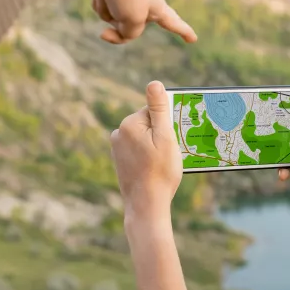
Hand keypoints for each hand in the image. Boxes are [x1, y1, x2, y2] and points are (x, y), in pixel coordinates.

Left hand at [84, 0, 196, 44]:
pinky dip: (99, 4)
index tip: (193, 39)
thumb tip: (117, 28)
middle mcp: (144, 3)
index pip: (174, 23)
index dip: (184, 32)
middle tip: (113, 25)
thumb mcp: (132, 21)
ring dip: (107, 13)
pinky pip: (103, 9)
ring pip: (114, 21)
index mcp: (157, 8)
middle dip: (122, 30)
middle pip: (134, 28)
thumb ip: (128, 34)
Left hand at [111, 81, 182, 215]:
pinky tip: (154, 171)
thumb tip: (154, 83)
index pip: (155, 112)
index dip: (168, 125)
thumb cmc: (160, 172)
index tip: (172, 141)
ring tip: (161, 165)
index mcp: (129, 124)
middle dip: (162, 136)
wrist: (146, 205)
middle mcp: (118, 133)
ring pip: (145, 138)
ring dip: (156, 147)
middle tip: (168, 155)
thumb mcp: (166, 137)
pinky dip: (148, 157)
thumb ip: (159, 109)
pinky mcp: (119, 161)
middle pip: (149, 124)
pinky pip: (139, 151)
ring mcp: (117, 148)